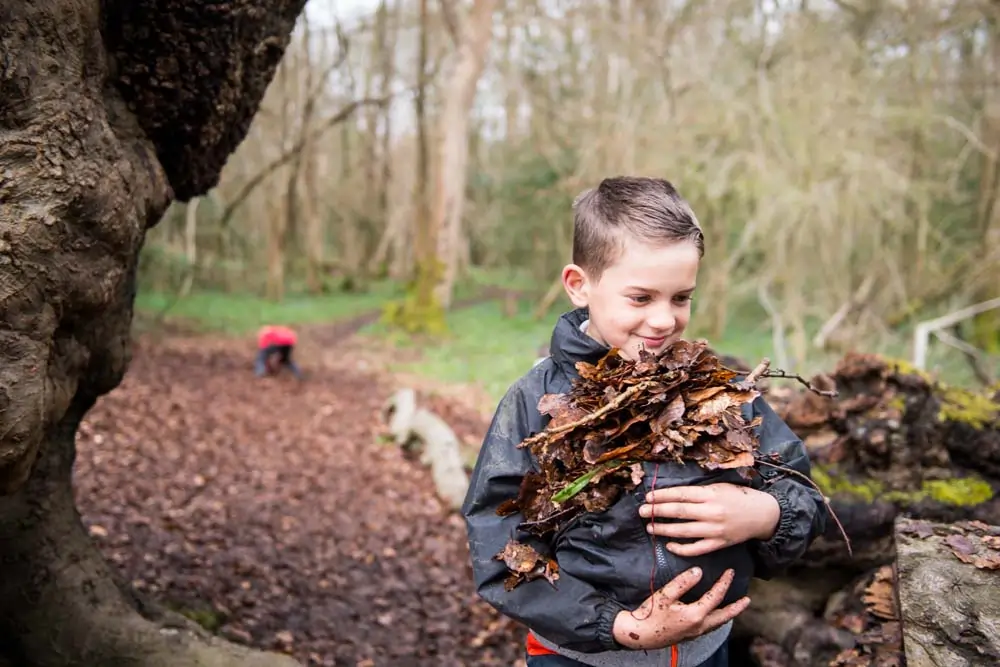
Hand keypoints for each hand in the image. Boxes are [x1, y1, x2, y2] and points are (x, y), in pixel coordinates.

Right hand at [612, 567, 749, 648]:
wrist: (639, 635)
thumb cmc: (650, 615)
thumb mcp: (664, 595)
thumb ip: (683, 582)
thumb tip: (698, 571)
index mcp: (695, 615)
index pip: (715, 596)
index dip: (724, 583)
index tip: (730, 572)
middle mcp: (699, 626)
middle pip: (724, 616)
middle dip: (736, 607)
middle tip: (747, 599)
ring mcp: (695, 632)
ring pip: (718, 623)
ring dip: (728, 615)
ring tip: (735, 608)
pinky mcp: (689, 635)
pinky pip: (710, 627)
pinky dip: (718, 620)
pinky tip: (714, 616)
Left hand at [638, 483, 779, 556]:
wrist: (763, 514)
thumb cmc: (738, 497)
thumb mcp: (719, 486)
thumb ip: (698, 491)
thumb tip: (672, 493)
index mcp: (710, 494)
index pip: (680, 495)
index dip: (661, 496)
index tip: (648, 497)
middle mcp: (711, 512)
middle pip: (678, 512)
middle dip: (656, 512)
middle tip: (641, 511)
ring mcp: (715, 530)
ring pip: (683, 531)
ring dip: (664, 530)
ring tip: (650, 528)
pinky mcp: (719, 543)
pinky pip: (696, 549)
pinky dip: (681, 549)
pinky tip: (669, 545)